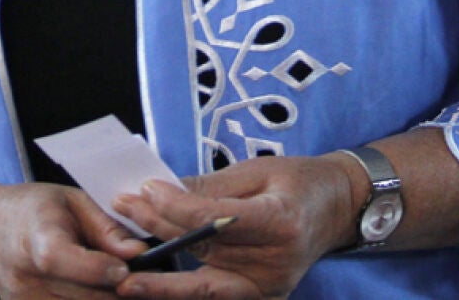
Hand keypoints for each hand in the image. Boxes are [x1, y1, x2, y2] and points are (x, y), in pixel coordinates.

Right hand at [0, 183, 144, 297]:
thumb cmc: (31, 210)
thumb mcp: (70, 201)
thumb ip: (106, 227)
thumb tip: (138, 252)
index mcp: (37, 240)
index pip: (68, 262)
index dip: (101, 268)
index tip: (125, 267)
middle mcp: (26, 279)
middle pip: (84, 297)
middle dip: (120, 291)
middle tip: (142, 279)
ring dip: (108, 299)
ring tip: (119, 283)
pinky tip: (99, 290)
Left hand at [111, 155, 356, 299]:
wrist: (337, 209)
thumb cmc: (297, 182)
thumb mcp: (256, 170)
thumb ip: (209, 187)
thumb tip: (158, 192)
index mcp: (282, 223)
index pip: (218, 219)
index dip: (177, 206)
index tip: (145, 189)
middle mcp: (276, 264)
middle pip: (204, 250)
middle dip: (158, 230)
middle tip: (121, 211)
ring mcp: (268, 289)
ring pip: (200, 281)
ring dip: (159, 271)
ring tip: (121, 264)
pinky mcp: (260, 299)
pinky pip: (211, 295)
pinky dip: (180, 289)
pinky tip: (148, 283)